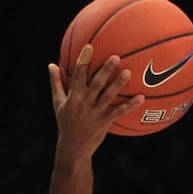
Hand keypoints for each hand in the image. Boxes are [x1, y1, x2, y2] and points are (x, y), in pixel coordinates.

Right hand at [48, 45, 144, 160]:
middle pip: (96, 83)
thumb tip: (51, 64)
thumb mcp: (58, 102)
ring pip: (108, 96)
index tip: (89, 46)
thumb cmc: (65, 122)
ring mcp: (95, 112)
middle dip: (105, 70)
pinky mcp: (105, 122)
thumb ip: (56, 83)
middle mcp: (84, 102)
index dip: (84, 60)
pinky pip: (119, 112)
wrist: (73, 147)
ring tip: (128, 73)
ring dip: (118, 84)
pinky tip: (141, 97)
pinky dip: (130, 105)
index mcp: (73, 96)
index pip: (78, 74)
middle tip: (116, 57)